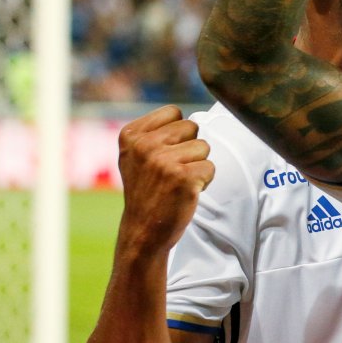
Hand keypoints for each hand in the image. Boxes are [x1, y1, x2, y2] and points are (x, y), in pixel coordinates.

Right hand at [116, 105, 213, 254]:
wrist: (143, 230)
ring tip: (177, 182)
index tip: (162, 155)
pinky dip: (204, 181)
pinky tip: (185, 192)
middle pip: (192, 126)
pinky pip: (210, 167)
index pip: (174, 112)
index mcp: (130, 134)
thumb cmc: (147, 189)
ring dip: (197, 165)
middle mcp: (144, 145)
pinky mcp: (183, 178)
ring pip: (204, 146)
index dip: (176, 133)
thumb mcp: (138, 154)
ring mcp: (163, 161)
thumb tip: (196, 113)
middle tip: (171, 171)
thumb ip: (157, 130)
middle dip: (189, 148)